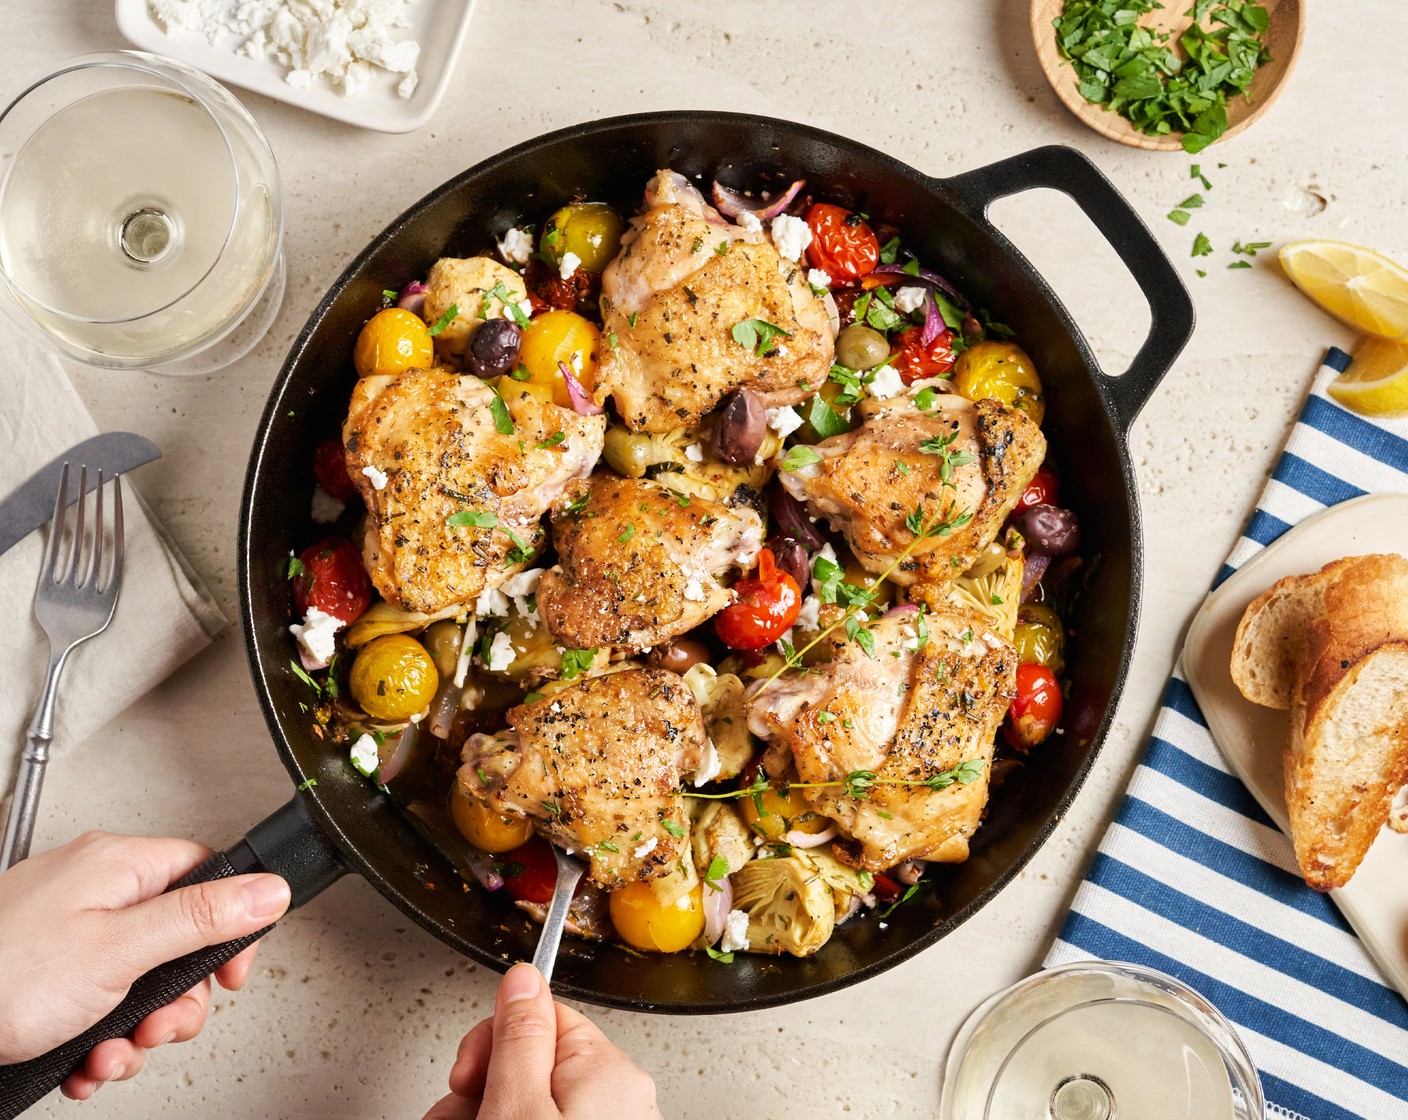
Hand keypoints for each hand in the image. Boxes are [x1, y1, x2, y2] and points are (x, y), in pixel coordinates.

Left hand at [0, 830, 290, 1098]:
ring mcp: (69, 933)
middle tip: (156, 1026)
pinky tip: (82, 1058)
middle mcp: (96, 891)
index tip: (228, 975)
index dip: (229, 928)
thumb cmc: (2, 976)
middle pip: (179, 939)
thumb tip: (272, 888)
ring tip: (107, 1052)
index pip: (208, 876)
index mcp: (121, 866)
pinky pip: (100, 1002)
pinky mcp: (48, 974)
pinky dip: (98, 1039)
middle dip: (174, 1001)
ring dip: (134, 1031)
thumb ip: (201, 917)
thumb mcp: (120, 949)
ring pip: (140, 980)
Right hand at [423, 963, 661, 1119]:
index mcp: (608, 1068)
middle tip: (458, 1115)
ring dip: (480, 1112)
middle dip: (481, 1085)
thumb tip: (523, 975)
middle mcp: (620, 1097)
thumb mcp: (517, 1103)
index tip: (465, 1076)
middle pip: (529, 1062)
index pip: (540, 1016)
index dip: (491, 1041)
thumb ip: (519, 1036)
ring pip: (528, 1101)